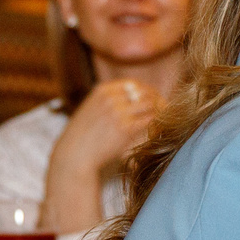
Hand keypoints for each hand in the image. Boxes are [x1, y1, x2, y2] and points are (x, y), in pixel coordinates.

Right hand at [44, 79, 156, 233]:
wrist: (73, 155)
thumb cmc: (83, 137)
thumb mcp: (91, 110)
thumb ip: (110, 102)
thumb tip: (135, 100)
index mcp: (103, 90)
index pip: (134, 84)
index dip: (147, 92)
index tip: (155, 100)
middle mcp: (111, 97)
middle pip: (145, 92)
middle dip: (158, 100)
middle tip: (166, 110)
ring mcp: (118, 112)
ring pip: (150, 105)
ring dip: (160, 111)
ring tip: (164, 120)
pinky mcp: (125, 128)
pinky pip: (149, 120)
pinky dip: (157, 123)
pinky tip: (159, 129)